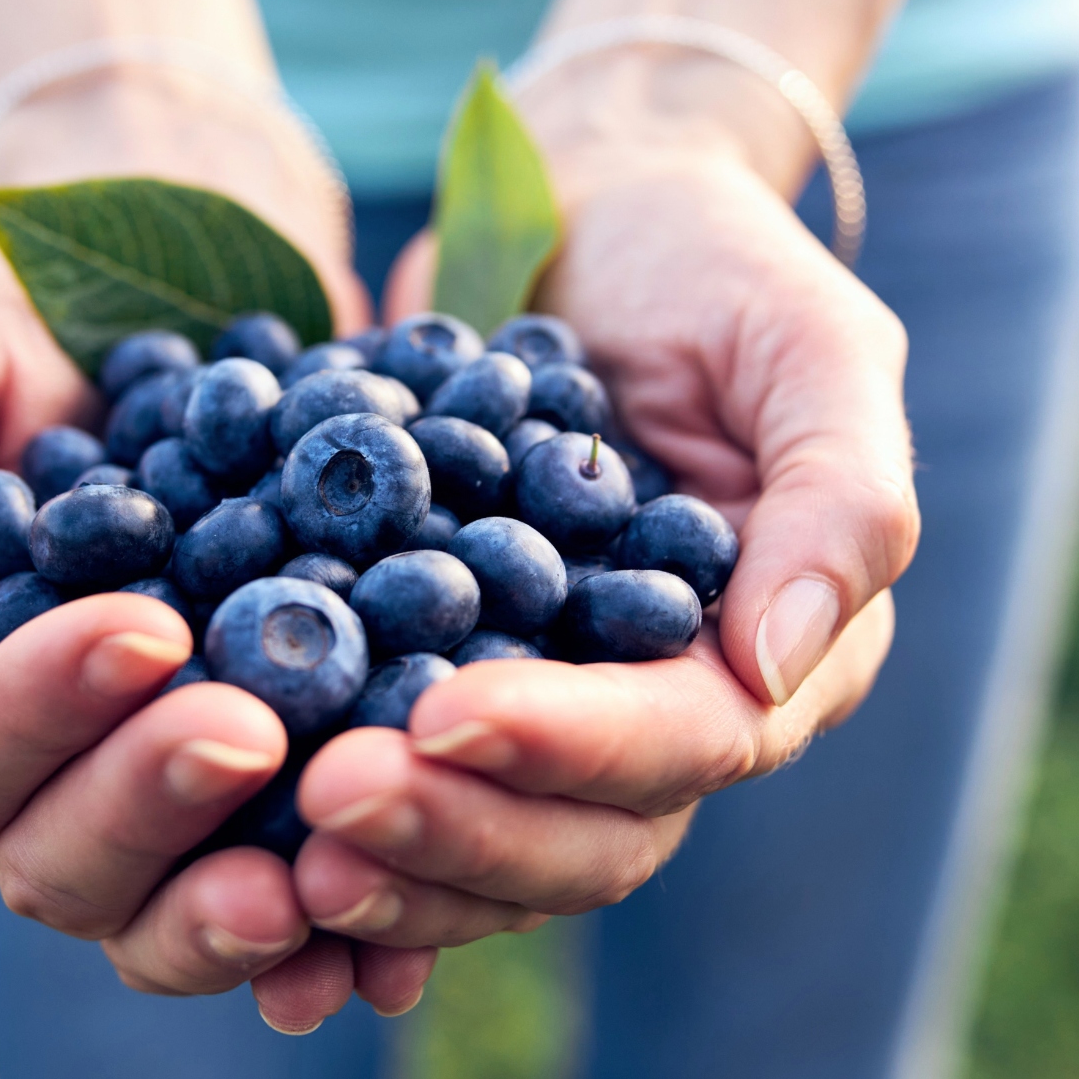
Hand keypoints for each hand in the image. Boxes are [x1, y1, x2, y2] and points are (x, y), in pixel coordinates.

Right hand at [0, 85, 429, 1028]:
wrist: (194, 273)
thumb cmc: (13, 313)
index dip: (33, 714)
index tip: (146, 629)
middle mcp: (31, 768)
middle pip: (52, 863)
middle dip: (147, 805)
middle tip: (251, 729)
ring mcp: (153, 792)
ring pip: (162, 912)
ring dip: (235, 909)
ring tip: (325, 859)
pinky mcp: (274, 791)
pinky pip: (290, 900)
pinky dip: (337, 935)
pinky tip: (395, 929)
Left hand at [286, 148, 911, 947]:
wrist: (584, 217)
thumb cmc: (716, 265)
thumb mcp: (811, 344)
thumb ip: (838, 497)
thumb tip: (774, 665)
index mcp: (773, 656)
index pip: (685, 741)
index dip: (569, 746)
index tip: (444, 716)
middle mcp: (666, 716)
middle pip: (580, 838)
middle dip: (458, 829)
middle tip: (328, 801)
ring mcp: (548, 715)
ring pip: (483, 845)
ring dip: (387, 862)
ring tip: (277, 844)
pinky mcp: (444, 689)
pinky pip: (393, 786)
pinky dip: (318, 826)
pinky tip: (240, 830)